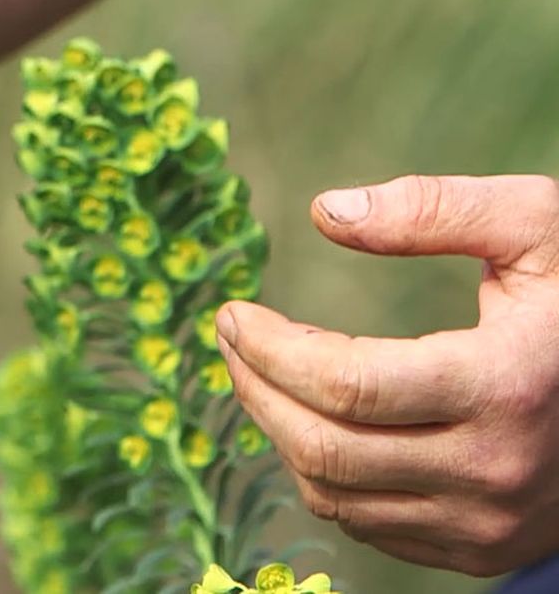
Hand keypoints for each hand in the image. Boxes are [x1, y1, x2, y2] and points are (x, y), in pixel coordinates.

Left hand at [217, 174, 558, 575]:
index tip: (234, 314)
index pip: (347, 385)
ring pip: (333, 494)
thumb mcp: (538, 227)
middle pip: (324, 448)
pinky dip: (320, 473)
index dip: (269, 350)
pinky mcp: (478, 549)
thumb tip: (328, 212)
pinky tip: (312, 419)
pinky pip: (364, 523)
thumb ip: (437, 209)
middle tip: (231, 338)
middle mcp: (494, 469)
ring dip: (277, 431)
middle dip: (255, 388)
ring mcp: (487, 521)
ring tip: (259, 373)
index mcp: (505, 385)